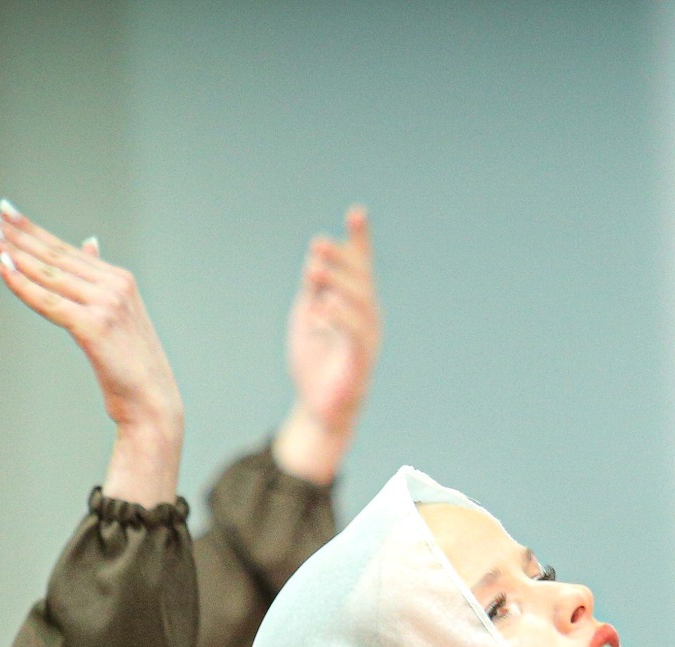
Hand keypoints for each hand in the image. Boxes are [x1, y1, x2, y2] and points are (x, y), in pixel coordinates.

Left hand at [0, 201, 183, 504]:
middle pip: (53, 254)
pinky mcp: (93, 327)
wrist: (152, 403)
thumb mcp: (117, 314)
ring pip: (47, 273)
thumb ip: (99, 279)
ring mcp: (105, 304)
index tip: (5, 211)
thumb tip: (88, 244)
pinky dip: (23, 285)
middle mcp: (114, 285)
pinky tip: (2, 267)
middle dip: (16, 234)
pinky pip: (49, 302)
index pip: (64, 248)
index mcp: (119, 279)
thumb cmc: (130, 366)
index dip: (32, 229)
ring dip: (13, 252)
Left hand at [275, 206, 382, 485]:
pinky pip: (354, 335)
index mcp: (354, 302)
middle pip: (360, 279)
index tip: (357, 213)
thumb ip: (313, 289)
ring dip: (337, 283)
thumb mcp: (307, 315)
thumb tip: (315, 261)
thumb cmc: (315, 360)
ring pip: (359, 303)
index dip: (360, 241)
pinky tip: (321, 308)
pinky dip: (339, 318)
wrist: (319, 406)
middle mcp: (367, 316)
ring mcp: (366, 338)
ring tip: (315, 270)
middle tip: (317, 244)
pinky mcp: (359, 361)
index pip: (360, 267)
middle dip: (340, 258)